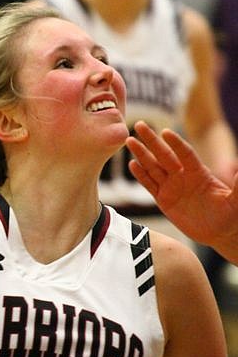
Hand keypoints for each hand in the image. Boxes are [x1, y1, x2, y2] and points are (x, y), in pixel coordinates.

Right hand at [126, 121, 237, 257]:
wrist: (219, 231)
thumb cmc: (231, 214)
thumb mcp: (236, 200)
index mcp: (199, 172)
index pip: (185, 154)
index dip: (176, 143)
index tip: (166, 132)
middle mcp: (183, 176)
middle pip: (164, 154)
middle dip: (151, 140)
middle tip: (139, 124)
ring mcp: (172, 187)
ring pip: (154, 167)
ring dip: (142, 154)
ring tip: (130, 141)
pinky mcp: (164, 200)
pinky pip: (150, 185)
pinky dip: (141, 175)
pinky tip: (132, 164)